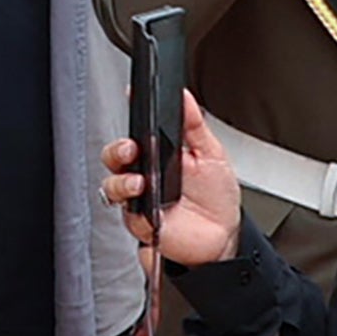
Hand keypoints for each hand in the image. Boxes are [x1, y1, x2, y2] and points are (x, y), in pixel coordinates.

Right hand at [103, 91, 241, 269]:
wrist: (225, 239)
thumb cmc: (217, 199)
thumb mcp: (212, 155)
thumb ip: (195, 125)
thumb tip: (184, 96)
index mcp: (157, 155)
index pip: (135, 132)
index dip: (130, 120)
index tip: (132, 107)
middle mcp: (143, 175)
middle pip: (113, 156)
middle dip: (116, 150)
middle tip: (131, 149)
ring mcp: (139, 200)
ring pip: (112, 185)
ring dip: (121, 182)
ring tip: (139, 183)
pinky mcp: (140, 223)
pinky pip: (128, 215)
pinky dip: (137, 212)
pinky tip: (149, 210)